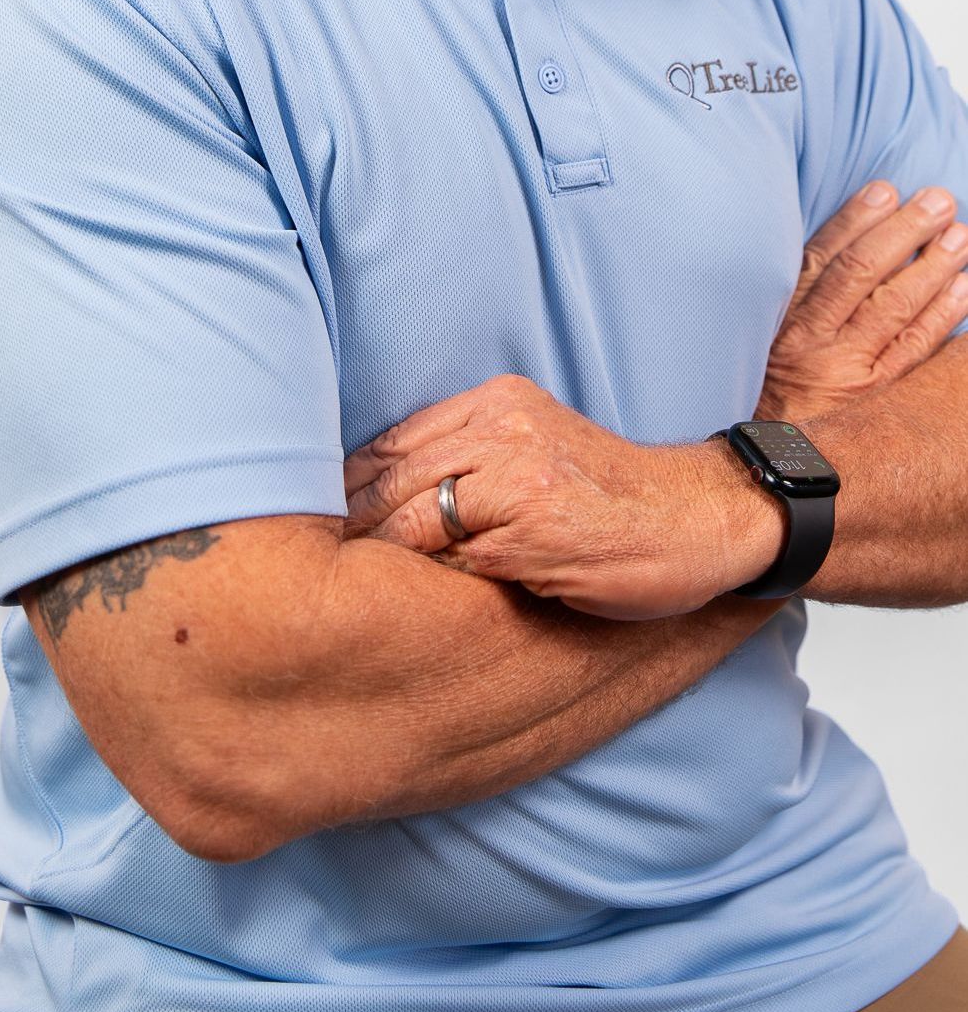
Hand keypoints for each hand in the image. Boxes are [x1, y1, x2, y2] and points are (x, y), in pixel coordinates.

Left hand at [343, 374, 733, 621]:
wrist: (700, 518)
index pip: (394, 442)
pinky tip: (415, 608)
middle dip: (350, 525)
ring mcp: (519, 477)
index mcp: (497, 404)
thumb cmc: (612, 499)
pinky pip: (458, 562)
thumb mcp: (536, 450)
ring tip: (349, 595)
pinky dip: (433, 585)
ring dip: (381, 559)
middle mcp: (504, 429)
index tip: (317, 523)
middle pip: (393, 476)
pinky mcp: (535, 530)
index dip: (348, 488)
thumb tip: (381, 494)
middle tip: (311, 567)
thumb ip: (470, 456)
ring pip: (416, 517)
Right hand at [758, 181, 967, 421]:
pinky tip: (964, 287)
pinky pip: (915, 348)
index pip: (822, 258)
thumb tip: (842, 244)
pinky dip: (942, 314)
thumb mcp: (768, 337)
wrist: (775, 460)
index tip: (885, 190)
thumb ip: (798, 296)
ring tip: (960, 234)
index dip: (854, 220)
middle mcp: (814, 340)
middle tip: (938, 201)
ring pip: (894, 306)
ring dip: (932, 265)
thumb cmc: (775, 387)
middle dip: (903, 232)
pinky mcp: (878, 396)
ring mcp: (849, 369)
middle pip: (862, 274)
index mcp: (783, 318)